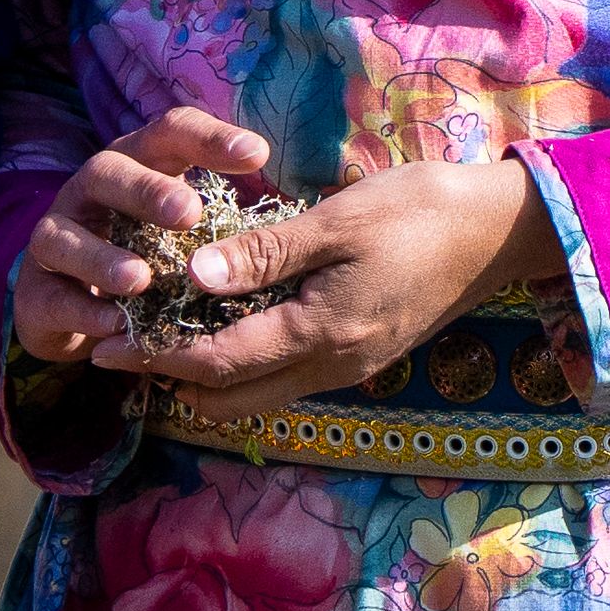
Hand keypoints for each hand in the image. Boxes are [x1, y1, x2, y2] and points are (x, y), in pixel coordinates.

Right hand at [5, 106, 282, 372]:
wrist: (70, 305)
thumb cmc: (149, 252)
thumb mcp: (188, 228)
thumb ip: (230, 214)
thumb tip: (308, 215)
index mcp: (139, 163)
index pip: (172, 133)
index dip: (211, 139)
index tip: (258, 154)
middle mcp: (93, 190)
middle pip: (112, 171)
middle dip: (149, 192)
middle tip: (190, 214)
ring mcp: (58, 237)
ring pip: (66, 236)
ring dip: (103, 257)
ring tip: (141, 280)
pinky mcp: (37, 291)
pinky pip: (54, 297)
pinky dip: (84, 311)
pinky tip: (114, 324)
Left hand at [136, 155, 558, 417]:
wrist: (501, 230)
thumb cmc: (422, 211)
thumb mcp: (339, 220)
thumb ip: (266, 253)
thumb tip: (195, 277)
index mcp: (321, 332)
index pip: (216, 363)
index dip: (156, 357)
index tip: (107, 343)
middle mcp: (332, 367)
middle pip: (231, 399)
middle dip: (172, 380)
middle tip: (126, 347)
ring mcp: (350, 368)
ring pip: (259, 397)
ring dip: (208, 378)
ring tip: (164, 340)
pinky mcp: (363, 357)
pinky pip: (287, 380)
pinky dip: (245, 367)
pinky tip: (227, 328)